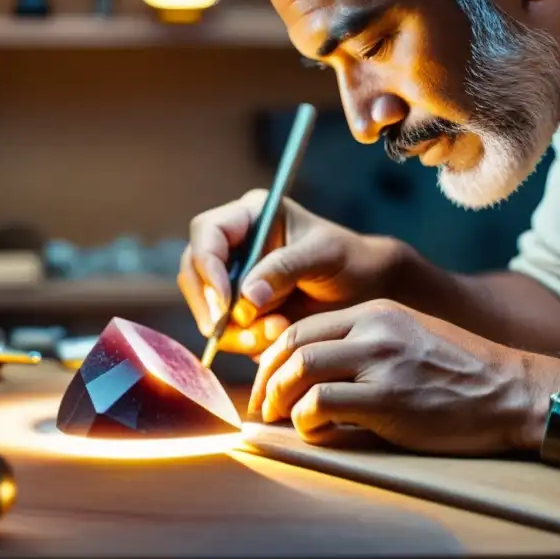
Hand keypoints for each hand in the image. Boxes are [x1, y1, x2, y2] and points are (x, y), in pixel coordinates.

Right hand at [177, 189, 407, 356]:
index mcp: (249, 217)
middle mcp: (233, 246)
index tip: (226, 302)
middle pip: (193, 272)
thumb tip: (244, 298)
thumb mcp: (324, 255)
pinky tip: (277, 335)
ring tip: (277, 330)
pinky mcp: (239, 311)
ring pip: (205, 307)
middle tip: (236, 326)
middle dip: (211, 304)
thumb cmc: (349, 260)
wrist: (367, 291)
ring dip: (233, 329)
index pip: (207, 233)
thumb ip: (284, 269)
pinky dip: (245, 341)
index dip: (208, 267)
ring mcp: (232, 279)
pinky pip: (224, 331)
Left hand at [248, 299, 559, 454]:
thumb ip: (362, 346)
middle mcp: (374, 330)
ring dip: (279, 399)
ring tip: (281, 420)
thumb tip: (308, 374)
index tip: (267, 382)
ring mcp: (381, 362)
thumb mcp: (408, 339)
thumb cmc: (461, 374)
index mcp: (375, 312)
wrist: (514, 392)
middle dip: (266, 379)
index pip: (302, 327)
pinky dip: (307, 421)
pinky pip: (321, 403)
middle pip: (292, 345)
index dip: (273, 357)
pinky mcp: (389, 399)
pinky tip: (316, 432)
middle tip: (262, 407)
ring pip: (300, 369)